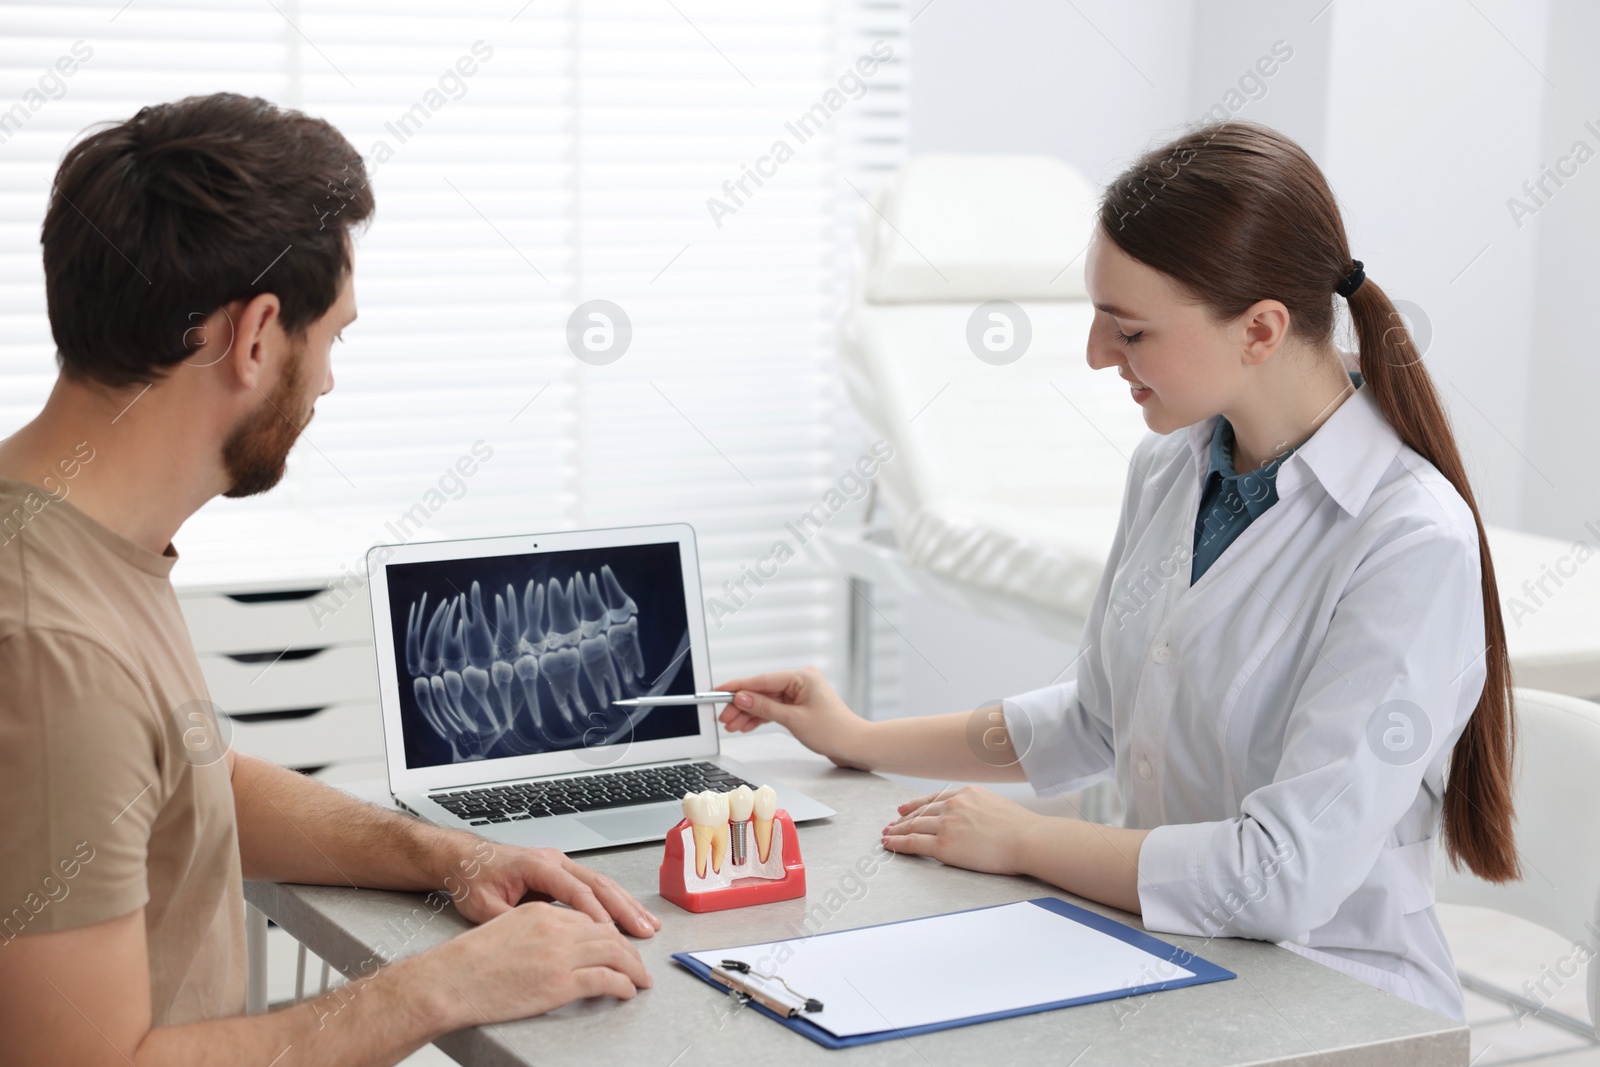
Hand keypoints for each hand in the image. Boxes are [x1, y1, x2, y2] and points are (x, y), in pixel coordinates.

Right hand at [418, 901, 651, 1024]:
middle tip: (640, 961)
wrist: (447, 981)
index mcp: (541, 911)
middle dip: (630, 947)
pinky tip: (628, 990)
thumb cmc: (467, 961)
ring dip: (633, 966)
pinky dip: (623, 984)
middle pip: (607, 931)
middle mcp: (555, 927)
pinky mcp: (560, 982)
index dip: (609, 930)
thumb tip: (553, 945)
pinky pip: (606, 979)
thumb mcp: (504, 928)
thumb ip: (534, 930)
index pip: (588, 916)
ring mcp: (560, 954)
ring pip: (614, 952)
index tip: (618, 942)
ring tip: (641, 978)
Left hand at [441, 838, 660, 938]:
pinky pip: (594, 886)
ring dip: (626, 904)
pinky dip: (614, 901)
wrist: (464, 859)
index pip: (575, 890)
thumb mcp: (484, 906)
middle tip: (644, 930)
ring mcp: (560, 864)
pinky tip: (628, 915)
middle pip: (598, 883)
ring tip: (647, 924)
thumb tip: (536, 942)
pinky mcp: (561, 873)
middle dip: (624, 908)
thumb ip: (512, 922)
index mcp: (537, 864)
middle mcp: (554, 860)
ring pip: (602, 883)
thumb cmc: (473, 878)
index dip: (594, 913)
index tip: (610, 934)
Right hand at [716, 667, 872, 768]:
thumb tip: (741, 698)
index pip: (762, 680)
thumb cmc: (833, 731)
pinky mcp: (799, 705)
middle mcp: (800, 680)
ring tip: (731, 725)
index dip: (737, 686)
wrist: (855, 745)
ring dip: (748, 713)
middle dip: (741, 704)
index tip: (718, 691)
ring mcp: (799, 693)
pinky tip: (745, 725)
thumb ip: (765, 708)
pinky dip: (760, 717)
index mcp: (801, 676)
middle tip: (723, 717)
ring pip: (765, 700)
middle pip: (761, 690)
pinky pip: (774, 708)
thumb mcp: (794, 720)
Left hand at [881, 785, 1038, 874]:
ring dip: (896, 830)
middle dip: (903, 819)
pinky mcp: (943, 844)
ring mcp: (947, 824)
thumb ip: (979, 807)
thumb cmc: (1021, 829)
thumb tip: (974, 818)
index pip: (934, 799)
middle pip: (920, 812)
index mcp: (966, 793)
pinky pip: (913, 842)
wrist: (1027, 839)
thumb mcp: (996, 805)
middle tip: (890, 824)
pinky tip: (888, 844)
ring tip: (887, 835)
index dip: (916, 806)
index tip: (904, 809)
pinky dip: (897, 843)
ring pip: (913, 826)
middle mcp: (953, 804)